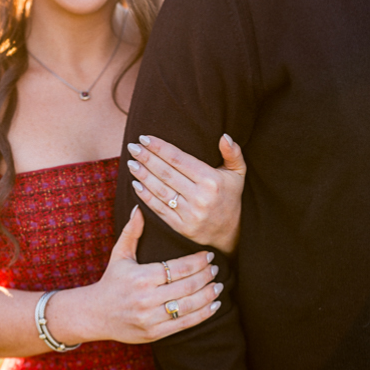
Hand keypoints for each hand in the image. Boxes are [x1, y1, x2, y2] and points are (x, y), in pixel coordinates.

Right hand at [65, 208, 222, 343]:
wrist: (93, 315)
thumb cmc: (111, 281)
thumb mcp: (119, 255)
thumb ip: (132, 232)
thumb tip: (139, 208)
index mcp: (141, 277)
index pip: (177, 267)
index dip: (197, 261)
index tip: (209, 255)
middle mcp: (146, 298)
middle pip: (187, 285)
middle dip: (206, 276)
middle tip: (216, 268)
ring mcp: (150, 318)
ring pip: (189, 305)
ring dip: (209, 295)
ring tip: (219, 285)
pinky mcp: (154, 333)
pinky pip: (184, 324)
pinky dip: (203, 314)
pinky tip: (215, 305)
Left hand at [127, 134, 245, 254]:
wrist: (230, 232)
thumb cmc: (231, 197)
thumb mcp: (238, 173)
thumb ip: (233, 153)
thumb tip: (224, 136)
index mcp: (212, 181)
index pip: (179, 159)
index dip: (160, 148)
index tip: (144, 138)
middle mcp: (200, 197)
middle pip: (166, 173)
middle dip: (146, 158)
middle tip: (132, 147)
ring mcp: (189, 213)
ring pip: (160, 190)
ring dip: (142, 175)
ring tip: (131, 163)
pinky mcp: (181, 226)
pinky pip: (158, 209)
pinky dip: (145, 196)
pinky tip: (135, 184)